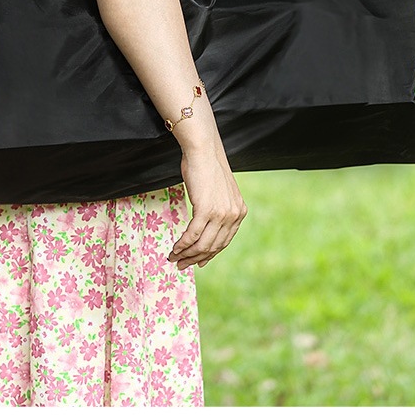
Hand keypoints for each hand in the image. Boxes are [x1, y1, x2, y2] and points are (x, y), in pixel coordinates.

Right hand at [168, 135, 246, 268]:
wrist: (203, 149)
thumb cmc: (207, 167)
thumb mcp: (220, 192)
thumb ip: (218, 210)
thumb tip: (207, 226)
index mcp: (239, 211)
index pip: (224, 242)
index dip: (209, 255)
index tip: (198, 262)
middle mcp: (234, 215)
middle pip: (213, 246)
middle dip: (195, 258)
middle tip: (181, 265)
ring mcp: (221, 214)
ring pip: (202, 244)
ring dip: (186, 254)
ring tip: (174, 258)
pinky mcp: (206, 210)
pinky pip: (192, 235)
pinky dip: (182, 245)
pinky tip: (174, 248)